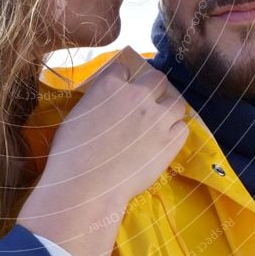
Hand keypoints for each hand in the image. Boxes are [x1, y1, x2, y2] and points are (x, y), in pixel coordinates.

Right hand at [17, 58, 187, 255]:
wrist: (87, 186)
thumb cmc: (71, 153)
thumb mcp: (77, 115)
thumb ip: (97, 101)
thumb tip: (106, 103)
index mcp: (110, 86)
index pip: (123, 69)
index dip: (122, 80)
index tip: (120, 91)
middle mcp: (138, 96)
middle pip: (157, 78)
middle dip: (152, 88)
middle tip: (146, 102)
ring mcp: (158, 118)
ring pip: (177, 101)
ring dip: (169, 108)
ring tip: (161, 120)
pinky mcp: (171, 141)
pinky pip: (183, 128)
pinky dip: (175, 132)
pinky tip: (164, 140)